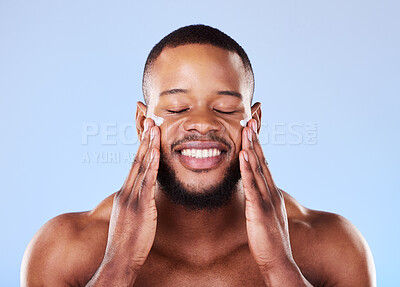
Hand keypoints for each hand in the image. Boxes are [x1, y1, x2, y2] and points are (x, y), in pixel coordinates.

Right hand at [103, 118, 159, 274]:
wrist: (119, 260)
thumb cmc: (127, 242)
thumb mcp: (130, 218)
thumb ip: (136, 204)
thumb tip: (145, 197)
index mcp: (124, 194)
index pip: (134, 165)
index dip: (141, 147)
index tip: (147, 132)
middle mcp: (126, 192)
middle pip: (137, 160)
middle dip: (145, 140)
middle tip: (150, 120)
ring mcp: (132, 198)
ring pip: (142, 167)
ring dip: (149, 146)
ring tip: (155, 128)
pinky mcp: (141, 207)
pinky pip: (147, 182)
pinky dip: (152, 165)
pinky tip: (156, 152)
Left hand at [239, 119, 298, 279]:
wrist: (278, 260)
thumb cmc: (269, 239)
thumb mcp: (266, 214)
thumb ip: (261, 201)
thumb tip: (254, 191)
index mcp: (271, 193)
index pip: (263, 164)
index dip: (257, 147)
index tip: (250, 131)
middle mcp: (271, 192)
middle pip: (261, 161)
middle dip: (254, 140)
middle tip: (248, 121)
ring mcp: (266, 199)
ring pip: (257, 169)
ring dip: (251, 148)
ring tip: (246, 130)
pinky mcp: (259, 210)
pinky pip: (252, 186)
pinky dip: (247, 169)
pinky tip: (243, 155)